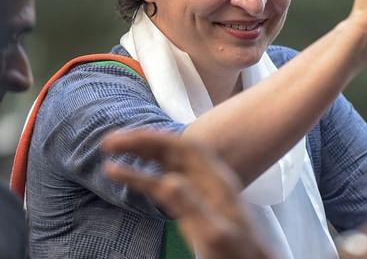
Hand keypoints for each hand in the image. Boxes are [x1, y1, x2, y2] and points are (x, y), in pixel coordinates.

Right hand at [102, 129, 270, 258]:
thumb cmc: (237, 252)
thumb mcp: (214, 232)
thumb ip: (192, 206)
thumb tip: (167, 181)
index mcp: (216, 179)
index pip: (184, 148)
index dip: (156, 139)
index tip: (127, 140)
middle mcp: (208, 178)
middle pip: (172, 150)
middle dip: (142, 142)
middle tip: (108, 142)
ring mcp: (200, 188)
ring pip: (168, 162)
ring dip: (141, 153)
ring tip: (111, 150)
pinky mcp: (193, 201)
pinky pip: (166, 180)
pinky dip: (145, 174)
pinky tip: (129, 175)